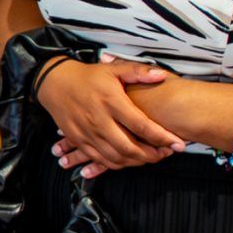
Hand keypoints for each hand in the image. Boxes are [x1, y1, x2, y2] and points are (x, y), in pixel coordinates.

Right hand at [36, 56, 180, 170]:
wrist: (55, 83)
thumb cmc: (87, 76)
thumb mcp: (113, 69)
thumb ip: (138, 72)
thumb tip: (162, 75)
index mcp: (111, 101)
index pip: (141, 125)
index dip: (162, 137)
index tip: (177, 143)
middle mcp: (99, 119)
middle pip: (129, 147)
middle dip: (151, 155)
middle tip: (166, 154)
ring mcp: (87, 132)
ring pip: (115, 157)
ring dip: (136, 161)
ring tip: (151, 158)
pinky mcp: (79, 140)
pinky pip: (100, 159)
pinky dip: (117, 164)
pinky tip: (129, 160)